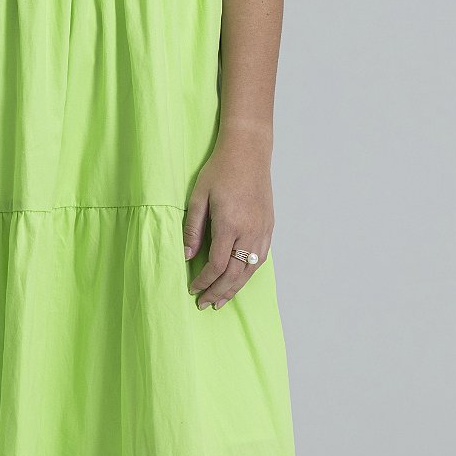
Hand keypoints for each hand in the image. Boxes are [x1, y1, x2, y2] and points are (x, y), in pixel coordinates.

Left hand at [183, 137, 272, 307]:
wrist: (249, 152)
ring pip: (250, 270)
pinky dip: (248, 273)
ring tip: (221, 300)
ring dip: (235, 288)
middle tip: (205, 304)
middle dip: (218, 292)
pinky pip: (260, 258)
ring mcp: (262, 230)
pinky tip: (239, 280)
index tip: (193, 288)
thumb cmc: (220, 170)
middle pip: (235, 274)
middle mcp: (250, 231)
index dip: (204, 281)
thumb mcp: (198, 197)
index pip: (217, 265)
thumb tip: (186, 256)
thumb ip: (192, 229)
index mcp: (230, 224)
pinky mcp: (269, 226)